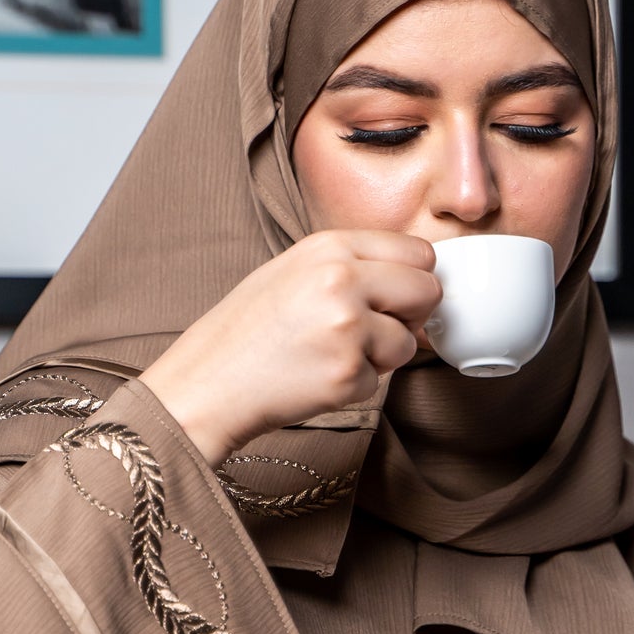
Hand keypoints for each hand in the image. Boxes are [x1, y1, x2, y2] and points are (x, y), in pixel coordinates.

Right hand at [137, 229, 441, 465]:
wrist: (206, 383)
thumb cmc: (245, 332)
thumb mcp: (293, 271)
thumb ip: (352, 266)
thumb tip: (411, 279)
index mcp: (329, 246)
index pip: (417, 251)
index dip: (413, 279)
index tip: (398, 298)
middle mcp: (342, 279)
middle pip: (427, 291)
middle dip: (411, 316)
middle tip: (375, 331)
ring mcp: (347, 327)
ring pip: (409, 343)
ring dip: (381, 357)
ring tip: (331, 355)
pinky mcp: (347, 374)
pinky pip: (381, 381)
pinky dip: (355, 387)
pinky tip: (315, 378)